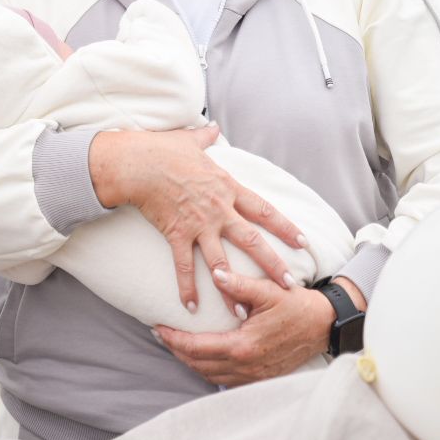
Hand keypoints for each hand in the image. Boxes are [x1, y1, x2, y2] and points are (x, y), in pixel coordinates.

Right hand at [90, 127, 305, 314]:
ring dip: (233, 289)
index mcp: (227, 188)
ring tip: (243, 313)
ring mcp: (198, 225)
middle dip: (272, 265)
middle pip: (252, 242)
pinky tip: (190, 307)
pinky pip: (184, 266)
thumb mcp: (190, 141)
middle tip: (289, 285)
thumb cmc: (163, 150)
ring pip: (222, 263)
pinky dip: (187, 288)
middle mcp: (218, 210)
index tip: (301, 241)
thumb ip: (206, 137)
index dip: (284, 227)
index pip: (263, 211)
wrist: (138, 163)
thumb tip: (213, 126)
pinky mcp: (176, 234)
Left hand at [155, 268, 332, 385]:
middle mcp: (246, 366)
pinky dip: (208, 370)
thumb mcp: (268, 291)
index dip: (174, 338)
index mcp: (243, 346)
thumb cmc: (297, 306)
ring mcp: (253, 376)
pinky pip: (225, 380)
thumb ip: (238, 284)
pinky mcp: (260, 378)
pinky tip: (202, 357)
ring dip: (190, 362)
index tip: (158, 327)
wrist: (325, 326)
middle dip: (176, 350)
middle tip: (160, 335)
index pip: (196, 347)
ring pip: (210, 376)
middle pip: (198, 365)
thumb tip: (214, 272)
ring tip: (176, 345)